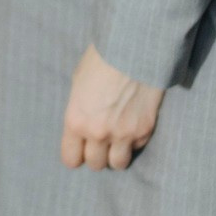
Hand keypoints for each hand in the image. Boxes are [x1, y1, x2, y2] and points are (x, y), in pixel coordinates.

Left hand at [61, 44, 163, 169]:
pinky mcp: (144, 131)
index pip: (71, 159)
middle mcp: (98, 133)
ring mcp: (123, 134)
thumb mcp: (78, 83)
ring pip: (117, 164)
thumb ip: (79, 110)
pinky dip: (133, 142)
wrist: (132, 51)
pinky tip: (131, 126)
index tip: (77, 151)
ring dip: (115, 155)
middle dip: (95, 156)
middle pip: (95, 164)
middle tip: (98, 144)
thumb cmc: (100, 60)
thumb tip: (82, 124)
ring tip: (115, 142)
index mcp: (76, 120)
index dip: (74, 155)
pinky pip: (136, 148)